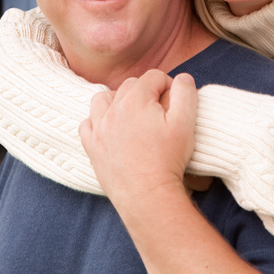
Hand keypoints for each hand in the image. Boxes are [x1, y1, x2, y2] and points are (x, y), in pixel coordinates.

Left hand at [78, 70, 198, 207]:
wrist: (147, 196)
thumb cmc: (169, 159)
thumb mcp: (186, 123)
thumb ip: (186, 94)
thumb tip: (183, 78)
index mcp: (136, 100)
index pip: (153, 76)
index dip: (168, 84)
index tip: (176, 101)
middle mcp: (113, 109)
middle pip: (129, 86)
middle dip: (145, 92)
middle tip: (160, 111)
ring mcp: (99, 128)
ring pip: (102, 99)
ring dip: (117, 100)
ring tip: (132, 113)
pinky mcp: (92, 147)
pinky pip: (87, 124)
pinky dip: (96, 122)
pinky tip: (109, 130)